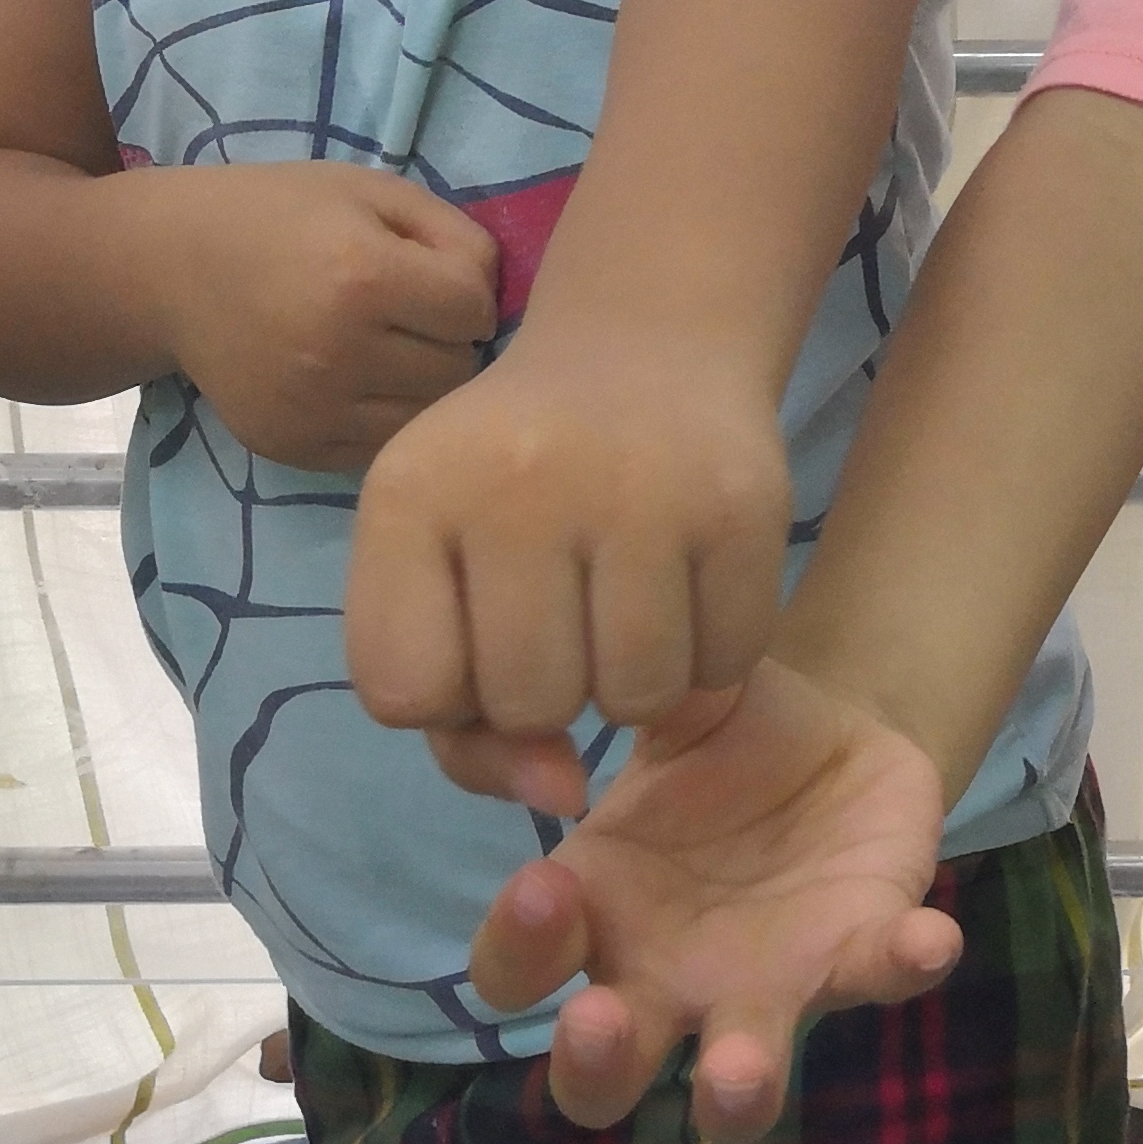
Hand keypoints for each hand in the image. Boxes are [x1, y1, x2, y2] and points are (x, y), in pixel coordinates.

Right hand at [136, 163, 496, 472]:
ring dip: (426, 386)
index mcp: (361, 277)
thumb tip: (500, 297)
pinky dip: (386, 418)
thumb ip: (453, 234)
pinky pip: (381, 448)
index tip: (437, 278)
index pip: (475, 310)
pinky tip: (360, 381)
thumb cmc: (283, 215)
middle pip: (458, 371)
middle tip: (417, 317)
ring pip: (426, 419)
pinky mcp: (293, 449)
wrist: (173, 269)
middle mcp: (338, 354)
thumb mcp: (372, 193)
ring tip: (392, 350)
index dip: (468, 290)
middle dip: (452, 341)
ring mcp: (313, 411)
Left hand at [345, 338, 792, 819]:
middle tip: (569, 613)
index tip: (478, 634)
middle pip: (527, 703)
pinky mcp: (741, 503)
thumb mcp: (446, 569)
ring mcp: (639, 489)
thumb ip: (463, 718)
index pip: (401, 692)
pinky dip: (712, 654)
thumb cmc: (521, 483)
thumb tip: (563, 797)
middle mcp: (518, 481)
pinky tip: (692, 585)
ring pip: (633, 701)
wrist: (644, 347)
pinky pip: (726, 664)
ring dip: (637, 683)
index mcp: (410, 494)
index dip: (449, 695)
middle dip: (552, 689)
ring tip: (629, 605)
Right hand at [462, 658, 957, 1137]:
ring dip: (735, 1088)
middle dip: (593, 1065)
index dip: (518, 946)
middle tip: (604, 1022)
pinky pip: (878, 974)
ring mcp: (760, 988)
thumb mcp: (668, 699)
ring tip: (736, 1072)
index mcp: (594, 909)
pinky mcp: (855, 956)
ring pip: (735, 1087)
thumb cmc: (720, 728)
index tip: (544, 886)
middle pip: (599, 1074)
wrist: (836, 728)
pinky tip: (928, 936)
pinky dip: (902, 962)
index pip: (515, 968)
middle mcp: (662, 978)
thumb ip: (626, 690)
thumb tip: (593, 665)